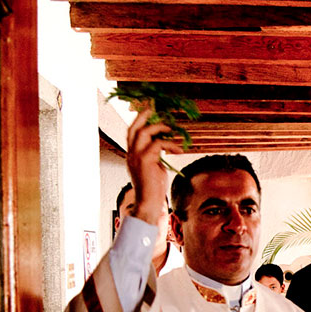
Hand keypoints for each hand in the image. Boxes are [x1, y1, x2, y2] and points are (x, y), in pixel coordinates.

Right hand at [126, 107, 181, 224]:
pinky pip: (158, 144)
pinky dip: (170, 145)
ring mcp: (136, 157)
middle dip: (143, 116)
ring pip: (145, 133)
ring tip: (171, 130)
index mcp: (132, 155)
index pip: (131, 133)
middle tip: (154, 109)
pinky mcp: (145, 161)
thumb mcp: (154, 167)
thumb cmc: (154, 188)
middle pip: (134, 128)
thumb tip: (163, 145)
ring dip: (160, 128)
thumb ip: (155, 155)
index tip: (148, 110)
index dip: (138, 120)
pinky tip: (179, 150)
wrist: (149, 202)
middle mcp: (131, 154)